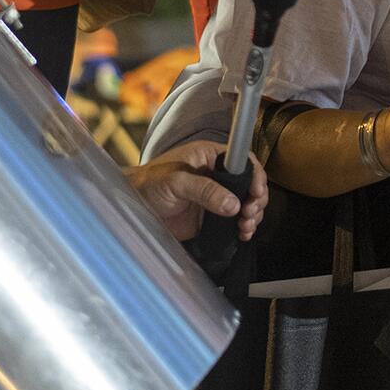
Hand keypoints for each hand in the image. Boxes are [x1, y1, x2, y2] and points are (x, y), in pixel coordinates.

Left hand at [129, 139, 268, 242]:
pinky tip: (242, 234)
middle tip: (250, 213)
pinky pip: (234, 221)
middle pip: (250, 184)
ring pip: (246, 203)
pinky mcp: (211, 216)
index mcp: (210, 156)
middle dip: (256, 199)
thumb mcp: (176, 181)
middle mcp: (217, 175)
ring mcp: (215, 196)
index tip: (257, 192)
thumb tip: (232, 203)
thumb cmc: (148, 184)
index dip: (255, 175)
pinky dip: (243, 228)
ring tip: (245, 226)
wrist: (132, 207)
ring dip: (252, 215)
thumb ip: (204, 190)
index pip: (243, 160)